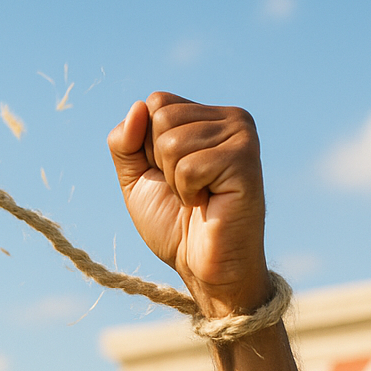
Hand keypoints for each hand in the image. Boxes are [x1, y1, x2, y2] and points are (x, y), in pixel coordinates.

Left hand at [107, 93, 269, 317]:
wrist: (204, 268)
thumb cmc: (174, 225)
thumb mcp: (136, 179)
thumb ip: (125, 142)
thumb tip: (137, 107)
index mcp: (207, 117)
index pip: (156, 102)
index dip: (147, 146)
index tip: (171, 176)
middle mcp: (230, 118)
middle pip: (162, 117)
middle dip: (160, 163)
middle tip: (188, 190)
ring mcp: (242, 136)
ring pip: (172, 141)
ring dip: (175, 181)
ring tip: (200, 198)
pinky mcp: (245, 159)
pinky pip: (189, 166)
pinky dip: (188, 192)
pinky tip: (210, 203)